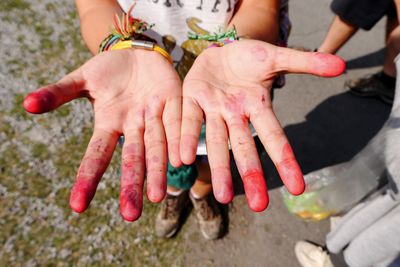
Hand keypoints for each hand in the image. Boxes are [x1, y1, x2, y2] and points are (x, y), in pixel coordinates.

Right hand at [23, 49, 181, 220]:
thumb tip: (27, 104)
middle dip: (131, 185)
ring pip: (157, 147)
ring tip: (156, 196)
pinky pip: (176, 123)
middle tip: (130, 215)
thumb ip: (59, 93)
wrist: (137, 52)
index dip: (88, 178)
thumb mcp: (82, 78)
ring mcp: (155, 118)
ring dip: (157, 171)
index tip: (77, 207)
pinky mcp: (174, 104)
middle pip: (132, 159)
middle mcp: (133, 128)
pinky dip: (178, 140)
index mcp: (109, 124)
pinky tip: (180, 160)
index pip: (97, 155)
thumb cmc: (108, 69)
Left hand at [181, 39, 344, 210]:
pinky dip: (185, 137)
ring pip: (215, 141)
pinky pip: (189, 119)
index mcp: (258, 106)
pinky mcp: (192, 99)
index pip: (274, 136)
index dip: (286, 159)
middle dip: (250, 174)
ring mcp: (213, 109)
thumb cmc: (251, 58)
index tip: (299, 187)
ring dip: (218, 167)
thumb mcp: (277, 57)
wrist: (221, 50)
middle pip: (244, 147)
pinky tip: (182, 159)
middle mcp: (236, 114)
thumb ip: (305, 62)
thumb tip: (341, 64)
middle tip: (258, 205)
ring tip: (220, 195)